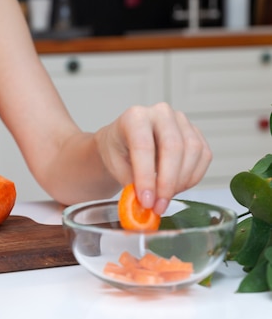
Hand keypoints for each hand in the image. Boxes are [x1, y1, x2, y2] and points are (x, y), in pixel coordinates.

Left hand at [94, 102, 211, 214]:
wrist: (124, 142)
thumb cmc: (117, 150)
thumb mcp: (115, 166)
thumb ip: (131, 184)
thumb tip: (146, 204)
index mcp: (134, 117)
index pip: (144, 146)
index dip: (146, 177)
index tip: (146, 201)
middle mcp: (160, 113)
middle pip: (173, 147)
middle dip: (167, 182)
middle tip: (158, 205)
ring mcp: (181, 121)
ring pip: (193, 152)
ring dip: (181, 182)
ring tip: (164, 198)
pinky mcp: (195, 132)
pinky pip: (204, 156)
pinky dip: (192, 178)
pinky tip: (176, 188)